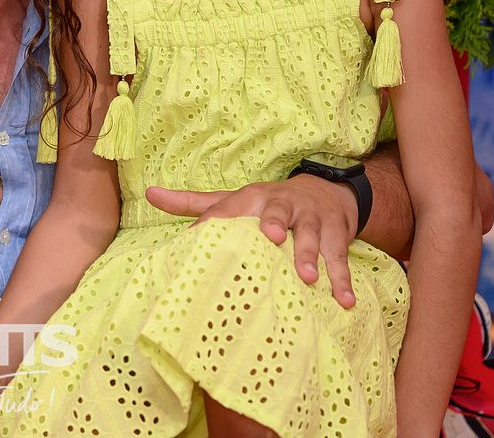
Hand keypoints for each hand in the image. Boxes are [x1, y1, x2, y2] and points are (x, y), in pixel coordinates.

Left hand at [145, 176, 359, 308]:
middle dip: (275, 222)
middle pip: (278, 212)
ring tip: (307, 278)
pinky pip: (340, 259)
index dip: (216, 219)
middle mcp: (282, 205)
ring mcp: (311, 219)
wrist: (325, 191)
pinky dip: (343, 281)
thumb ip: (191, 202)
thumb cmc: (266, 204)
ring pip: (312, 235)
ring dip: (311, 256)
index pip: (230, 207)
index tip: (201, 237)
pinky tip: (344, 302)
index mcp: (252, 198)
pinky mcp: (336, 235)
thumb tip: (149, 193)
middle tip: (271, 238)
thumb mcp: (232, 199)